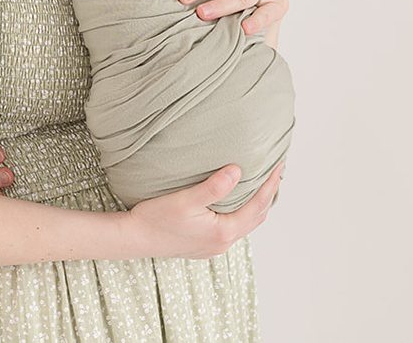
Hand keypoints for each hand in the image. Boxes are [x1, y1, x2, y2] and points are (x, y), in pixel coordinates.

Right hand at [122, 163, 282, 259]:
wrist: (133, 238)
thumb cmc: (155, 218)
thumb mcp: (185, 200)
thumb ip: (213, 187)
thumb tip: (237, 171)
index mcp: (223, 232)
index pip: (257, 206)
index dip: (270, 185)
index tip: (279, 167)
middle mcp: (222, 242)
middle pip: (256, 217)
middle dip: (268, 194)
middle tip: (275, 173)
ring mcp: (213, 246)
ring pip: (245, 223)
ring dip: (256, 205)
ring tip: (261, 185)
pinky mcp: (204, 245)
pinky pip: (233, 227)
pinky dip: (242, 212)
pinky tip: (235, 202)